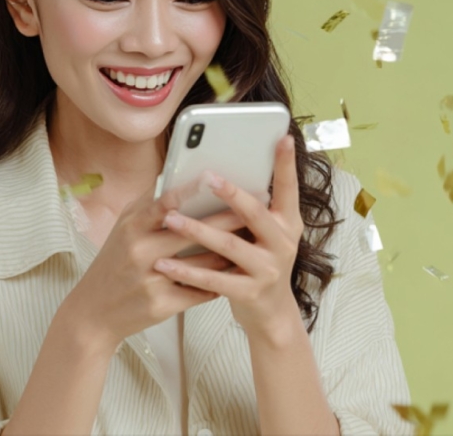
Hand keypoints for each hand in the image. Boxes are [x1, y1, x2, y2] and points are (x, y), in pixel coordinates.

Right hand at [60, 173, 247, 351]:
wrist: (95, 311)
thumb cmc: (115, 262)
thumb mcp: (123, 228)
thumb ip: (149, 204)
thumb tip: (177, 177)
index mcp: (132, 227)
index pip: (165, 202)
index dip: (194, 190)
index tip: (222, 179)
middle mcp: (140, 251)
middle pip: (192, 231)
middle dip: (227, 219)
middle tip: (256, 207)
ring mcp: (152, 280)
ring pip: (203, 263)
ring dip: (230, 252)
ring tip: (254, 239)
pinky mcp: (163, 306)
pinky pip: (201, 291)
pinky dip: (220, 281)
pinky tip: (236, 272)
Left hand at [150, 135, 303, 335]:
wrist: (271, 316)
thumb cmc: (258, 264)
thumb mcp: (264, 235)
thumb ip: (250, 210)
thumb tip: (216, 173)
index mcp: (287, 223)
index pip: (288, 188)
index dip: (286, 163)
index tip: (283, 137)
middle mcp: (282, 243)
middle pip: (255, 213)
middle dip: (231, 194)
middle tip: (208, 176)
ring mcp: (267, 269)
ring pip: (229, 245)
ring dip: (197, 231)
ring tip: (170, 219)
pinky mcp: (249, 293)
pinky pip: (214, 279)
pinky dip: (187, 270)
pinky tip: (164, 263)